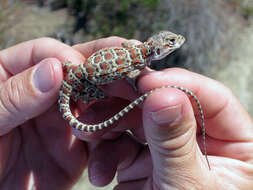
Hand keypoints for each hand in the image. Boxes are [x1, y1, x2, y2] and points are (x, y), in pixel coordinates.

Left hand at [0, 37, 126, 188]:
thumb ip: (14, 96)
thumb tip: (54, 70)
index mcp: (16, 77)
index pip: (46, 53)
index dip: (66, 56)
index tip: (83, 69)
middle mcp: (47, 95)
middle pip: (82, 72)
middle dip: (110, 69)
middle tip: (137, 67)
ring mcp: (66, 120)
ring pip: (101, 102)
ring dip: (119, 103)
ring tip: (138, 102)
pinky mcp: (81, 146)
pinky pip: (106, 137)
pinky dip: (115, 141)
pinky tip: (113, 148)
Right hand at [83, 68, 252, 188]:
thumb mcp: (188, 186)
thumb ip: (176, 141)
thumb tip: (164, 95)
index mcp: (235, 143)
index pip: (211, 98)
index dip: (179, 83)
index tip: (146, 81)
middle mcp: (200, 139)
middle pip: (166, 103)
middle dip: (132, 101)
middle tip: (105, 93)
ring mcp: (168, 148)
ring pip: (137, 120)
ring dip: (110, 125)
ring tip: (92, 133)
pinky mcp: (143, 160)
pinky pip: (121, 144)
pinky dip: (106, 153)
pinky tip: (100, 172)